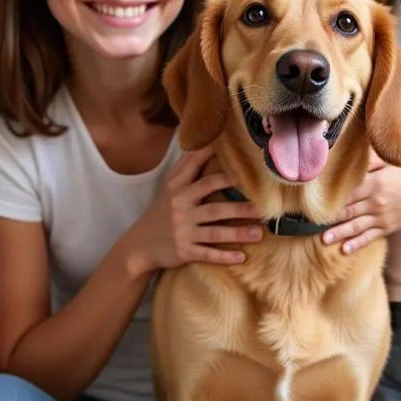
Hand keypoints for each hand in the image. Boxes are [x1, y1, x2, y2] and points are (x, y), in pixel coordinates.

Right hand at [126, 146, 261, 271]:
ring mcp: (183, 231)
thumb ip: (187, 167)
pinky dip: (224, 257)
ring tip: (260, 233)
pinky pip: (207, 254)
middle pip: (214, 206)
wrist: (140, 245)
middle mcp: (181, 208)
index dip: (219, 167)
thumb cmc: (162, 211)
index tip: (240, 164)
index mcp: (178, 189)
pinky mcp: (184, 251)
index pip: (199, 173)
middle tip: (261, 206)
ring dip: (238, 233)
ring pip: (215, 232)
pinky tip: (241, 258)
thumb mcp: (170, 188)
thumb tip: (205, 143)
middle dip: (238, 206)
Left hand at [322, 152, 400, 253]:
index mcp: (375, 182)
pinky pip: (369, 237)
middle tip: (311, 223)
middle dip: (330, 218)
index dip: (332, 197)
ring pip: (356, 226)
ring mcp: (381, 217)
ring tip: (323, 240)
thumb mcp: (391, 162)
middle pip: (349, 210)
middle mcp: (376, 201)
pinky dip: (357, 244)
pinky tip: (345, 250)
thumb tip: (352, 152)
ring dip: (339, 233)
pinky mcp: (386, 228)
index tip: (316, 201)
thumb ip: (372, 158)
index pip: (349, 191)